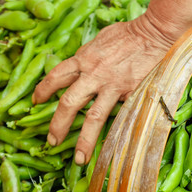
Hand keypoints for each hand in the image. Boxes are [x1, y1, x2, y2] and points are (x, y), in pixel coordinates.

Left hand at [33, 14, 174, 164]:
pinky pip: (119, 117)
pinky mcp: (131, 93)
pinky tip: (111, 147)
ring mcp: (112, 86)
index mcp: (84, 59)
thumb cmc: (130, 33)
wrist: (154, 33)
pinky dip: (114, 132)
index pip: (56, 77)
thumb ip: (90, 54)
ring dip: (84, 141)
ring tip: (79, 159)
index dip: (43, 91)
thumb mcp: (101, 39)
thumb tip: (83, 63)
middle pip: (68, 103)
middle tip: (51, 140)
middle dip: (57, 124)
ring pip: (92, 117)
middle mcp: (94, 74)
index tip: (36, 102)